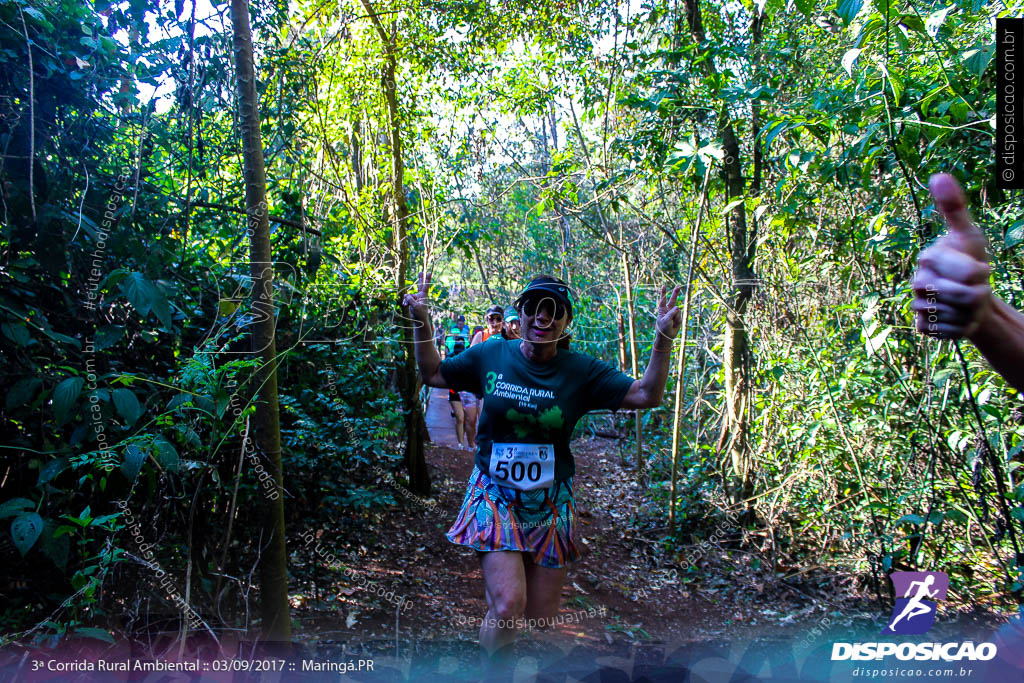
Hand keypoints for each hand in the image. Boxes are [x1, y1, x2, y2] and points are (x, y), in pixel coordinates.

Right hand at [402, 271, 430, 320]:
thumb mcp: (415, 306)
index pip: (426, 286)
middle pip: (420, 285)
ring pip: (408, 296)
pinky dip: (405, 302)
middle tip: (421, 272)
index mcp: (424, 296)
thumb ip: (410, 299)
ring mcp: (415, 298)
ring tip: (407, 306)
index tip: (429, 272)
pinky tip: (405, 306)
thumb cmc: (420, 313)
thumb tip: (406, 294)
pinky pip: (406, 299)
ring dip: (407, 300)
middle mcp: (420, 296)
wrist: (419, 320)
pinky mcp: (411, 302)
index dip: (427, 279)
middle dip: (420, 279)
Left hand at [655, 284, 682, 339]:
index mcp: (662, 310)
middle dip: (675, 293)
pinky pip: (680, 316)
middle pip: (672, 300)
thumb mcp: (666, 320)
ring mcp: (674, 314)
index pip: (663, 300)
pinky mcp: (678, 317)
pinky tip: (674, 324)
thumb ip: (671, 312)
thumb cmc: (663, 328)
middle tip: (678, 286)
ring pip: (677, 311)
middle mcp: (668, 310)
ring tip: (671, 323)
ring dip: (675, 317)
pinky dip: (678, 320)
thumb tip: (678, 307)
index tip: (663, 286)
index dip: (663, 293)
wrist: (667, 337)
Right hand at [911, 174, 991, 338]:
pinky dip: (960, 328)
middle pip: (962, 295)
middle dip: (978, 295)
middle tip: (975, 289)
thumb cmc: (969, 262)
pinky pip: (948, 331)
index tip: (979, 268)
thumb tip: (937, 175)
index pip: (968, 272)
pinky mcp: (922, 326)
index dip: (982, 273)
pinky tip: (957, 318)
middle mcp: (916, 281)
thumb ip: (953, 206)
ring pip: (956, 314)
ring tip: (965, 303)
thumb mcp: (967, 234)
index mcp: (927, 258)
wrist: (969, 298)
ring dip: (969, 312)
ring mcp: (917, 305)